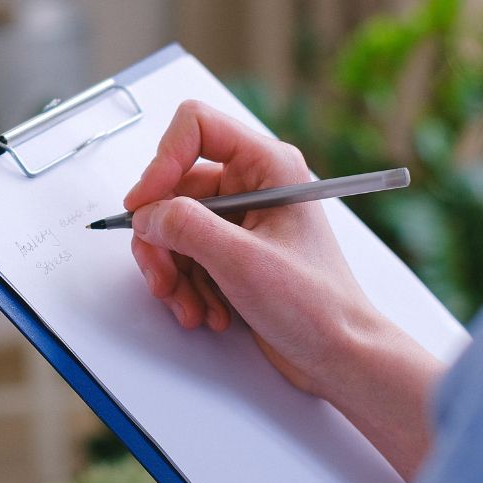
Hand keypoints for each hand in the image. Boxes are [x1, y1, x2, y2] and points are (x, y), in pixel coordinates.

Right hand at [125, 100, 375, 398]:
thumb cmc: (316, 305)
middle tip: (163, 279)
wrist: (339, 356)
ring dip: (172, 271)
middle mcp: (252, 183)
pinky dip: (185, 285)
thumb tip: (146, 214)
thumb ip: (186, 227)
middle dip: (162, 239)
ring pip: (172, 226)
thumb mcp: (242, 261)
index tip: (143, 205)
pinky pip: (183, 253)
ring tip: (190, 306)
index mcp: (267, 165)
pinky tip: (206, 311)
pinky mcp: (230, 249)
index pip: (196, 127)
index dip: (162, 161)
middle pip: (173, 187)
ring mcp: (240, 218)